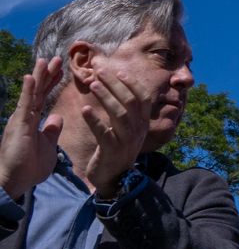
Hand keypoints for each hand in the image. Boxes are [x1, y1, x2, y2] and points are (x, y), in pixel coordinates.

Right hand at [0, 57, 64, 199]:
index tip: (61, 69)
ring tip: (45, 59)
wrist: (16, 181)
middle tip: (57, 58)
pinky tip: (31, 77)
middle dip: (47, 74)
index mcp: (32, 120)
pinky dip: (28, 91)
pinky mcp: (19, 126)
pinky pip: (25, 105)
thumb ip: (52, 131)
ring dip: (39, 76)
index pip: (43, 96)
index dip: (51, 82)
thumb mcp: (48, 146)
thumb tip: (57, 117)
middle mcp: (25, 117)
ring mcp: (21, 120)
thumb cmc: (30, 167)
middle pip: (38, 91)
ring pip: (32, 94)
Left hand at [80, 68, 151, 196]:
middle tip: (99, 70)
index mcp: (143, 122)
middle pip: (130, 101)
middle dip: (115, 84)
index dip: (132, 83)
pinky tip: (85, 110)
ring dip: (106, 97)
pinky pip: (104, 133)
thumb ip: (124, 110)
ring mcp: (126, 140)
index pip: (143, 97)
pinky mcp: (112, 150)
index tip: (119, 70)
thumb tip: (117, 86)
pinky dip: (95, 120)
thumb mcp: (126, 128)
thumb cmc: (117, 148)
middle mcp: (138, 129)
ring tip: (92, 84)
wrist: (114, 177)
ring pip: (119, 114)